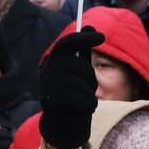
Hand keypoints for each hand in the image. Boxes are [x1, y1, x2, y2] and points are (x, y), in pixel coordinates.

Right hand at [38, 28, 103, 148]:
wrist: (63, 124)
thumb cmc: (73, 93)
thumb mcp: (79, 71)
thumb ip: (83, 50)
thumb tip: (89, 25)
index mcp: (52, 61)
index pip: (67, 43)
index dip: (83, 38)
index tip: (102, 37)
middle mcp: (47, 71)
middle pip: (80, 66)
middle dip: (91, 78)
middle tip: (89, 88)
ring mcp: (48, 86)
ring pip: (82, 84)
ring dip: (90, 94)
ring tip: (83, 100)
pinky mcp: (53, 102)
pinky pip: (81, 99)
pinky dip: (89, 105)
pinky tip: (82, 109)